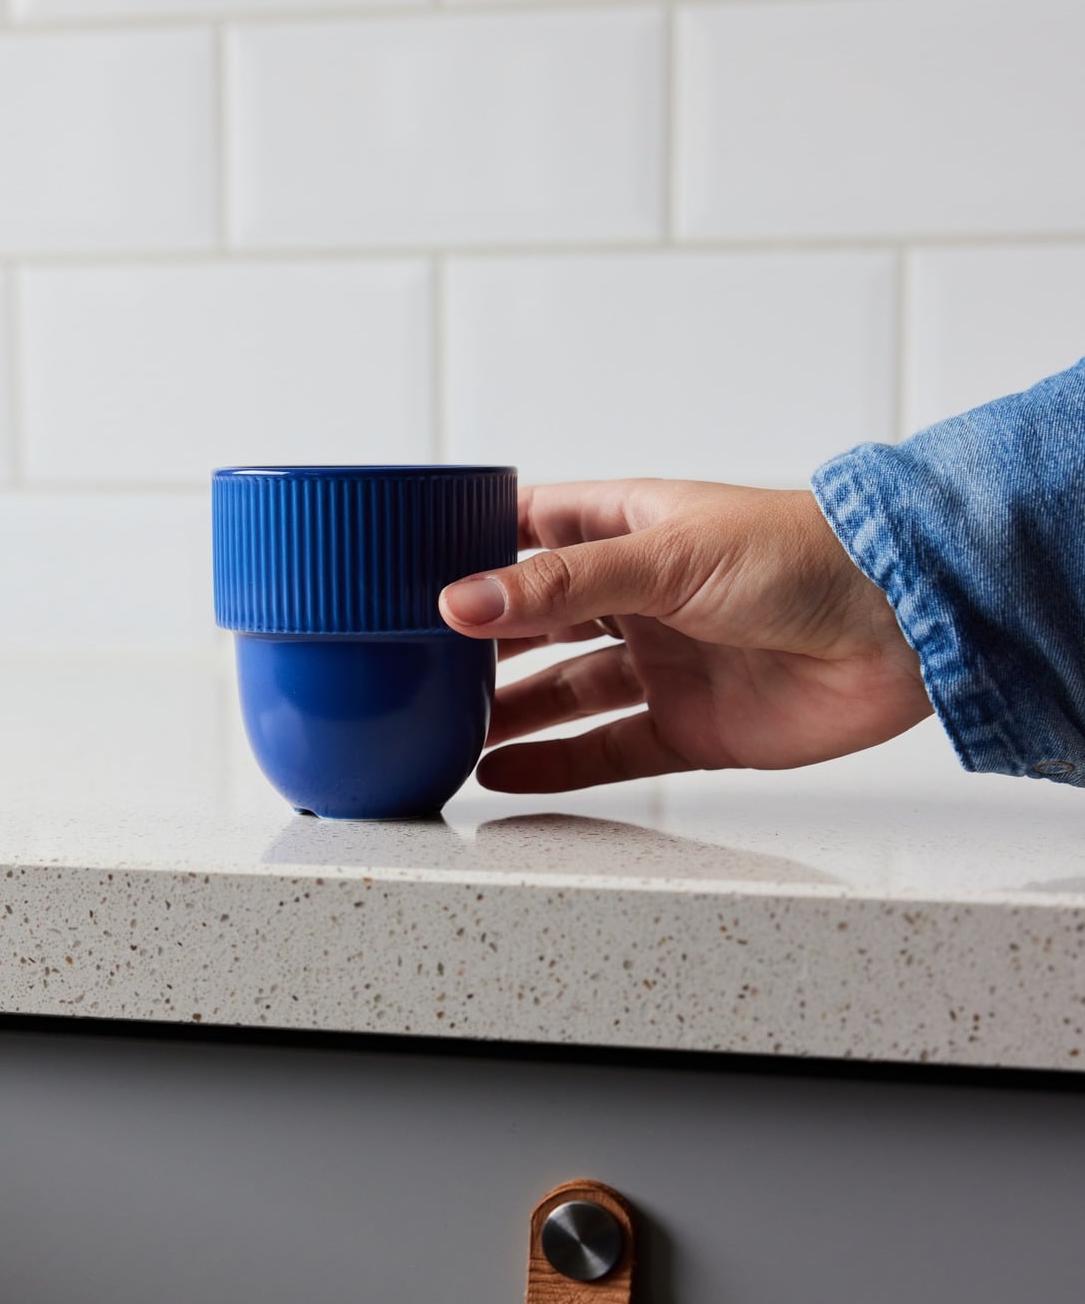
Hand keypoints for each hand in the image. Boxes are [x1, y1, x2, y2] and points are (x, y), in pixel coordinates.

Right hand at [437, 478, 930, 790]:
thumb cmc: (805, 556)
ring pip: (563, 692)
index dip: (470, 554)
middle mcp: (640, 598)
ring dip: (504, 712)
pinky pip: (606, 752)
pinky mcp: (691, 728)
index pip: (528, 532)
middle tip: (404, 671)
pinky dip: (553, 766)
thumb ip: (563, 585)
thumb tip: (462, 601)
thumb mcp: (668, 555)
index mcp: (628, 529)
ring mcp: (664, 664)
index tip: (402, 578)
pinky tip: (498, 774)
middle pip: (535, 625)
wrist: (902, 626)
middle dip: (476, 648)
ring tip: (434, 731)